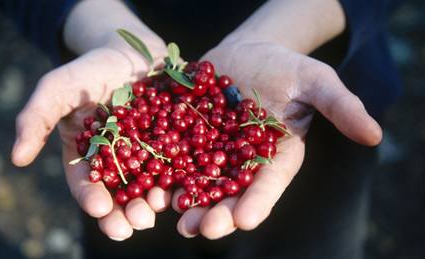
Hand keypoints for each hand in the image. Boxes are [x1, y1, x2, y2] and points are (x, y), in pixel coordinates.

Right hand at [11, 47, 171, 240]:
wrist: (132, 49)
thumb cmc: (90, 70)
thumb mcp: (58, 88)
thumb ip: (37, 118)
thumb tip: (17, 158)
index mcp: (89, 156)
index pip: (87, 184)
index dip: (91, 198)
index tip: (98, 208)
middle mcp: (121, 161)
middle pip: (123, 194)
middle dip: (127, 213)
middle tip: (135, 224)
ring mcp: (150, 154)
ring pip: (153, 184)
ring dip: (156, 201)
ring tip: (159, 206)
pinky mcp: (176, 143)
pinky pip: (181, 163)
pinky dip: (183, 176)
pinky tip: (187, 184)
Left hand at [173, 42, 381, 238]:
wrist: (249, 51)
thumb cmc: (287, 67)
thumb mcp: (316, 81)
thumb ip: (340, 106)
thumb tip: (375, 135)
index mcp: (275, 157)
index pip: (268, 185)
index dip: (257, 203)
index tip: (245, 220)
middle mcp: (242, 162)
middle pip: (229, 193)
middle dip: (217, 213)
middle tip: (201, 229)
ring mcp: (212, 151)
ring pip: (199, 183)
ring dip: (186, 202)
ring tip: (175, 217)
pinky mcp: (187, 136)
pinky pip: (174, 158)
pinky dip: (164, 173)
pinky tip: (152, 186)